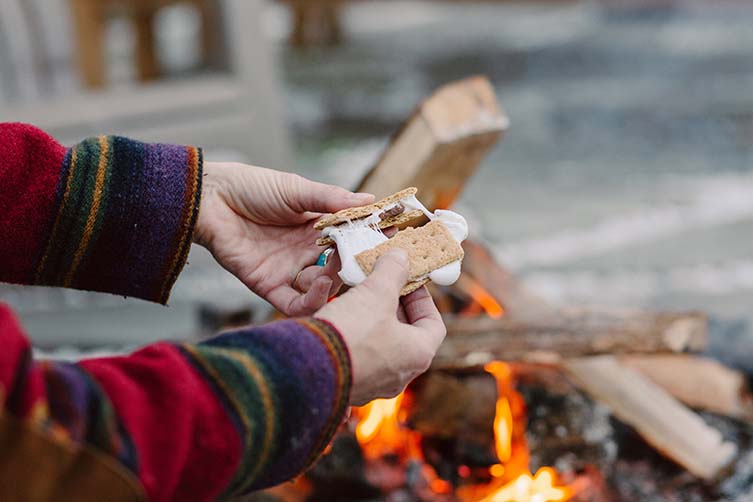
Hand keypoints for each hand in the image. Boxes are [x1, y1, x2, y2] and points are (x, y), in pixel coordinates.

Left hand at [194, 162, 372, 315]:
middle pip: (341, 267)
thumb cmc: (251, 187)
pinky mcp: (268, 285)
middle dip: (358, 265)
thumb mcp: (298, 189)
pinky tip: (323, 285)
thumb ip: (332, 200)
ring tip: (343, 268)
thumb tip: (371, 201)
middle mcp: (305, 252)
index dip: (370, 238)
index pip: (350, 238)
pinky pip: (295, 304)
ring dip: (337, 282)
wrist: (209, 198)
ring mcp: (288, 270)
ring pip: (323, 288)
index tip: (393, 235)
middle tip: (374, 260)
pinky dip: (313, 301)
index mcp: (315, 227)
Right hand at [315, 250, 446, 405]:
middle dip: (394, 307)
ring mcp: (375, 385)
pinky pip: (358, 359)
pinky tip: (340, 321)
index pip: (434, 324)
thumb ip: (392, 271)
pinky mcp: (349, 387)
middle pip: (406, 335)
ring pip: (381, 347)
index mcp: (417, 355)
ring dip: (373, 322)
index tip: (407, 281)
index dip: (423, 298)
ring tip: (358, 299)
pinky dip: (355, 339)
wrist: (305, 369)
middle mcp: (400, 375)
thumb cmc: (350, 332)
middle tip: (381, 285)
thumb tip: (401, 257)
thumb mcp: (375, 292)